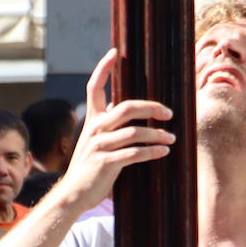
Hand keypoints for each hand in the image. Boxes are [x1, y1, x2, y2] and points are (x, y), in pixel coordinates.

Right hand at [52, 48, 174, 212]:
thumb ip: (109, 125)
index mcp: (92, 121)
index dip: (102, 68)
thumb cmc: (90, 168)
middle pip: (127, 107)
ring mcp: (99, 146)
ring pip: (134, 132)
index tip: (113, 52)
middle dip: (151, 107)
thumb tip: (124, 108)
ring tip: (171, 138)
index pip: (94, 87)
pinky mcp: (106, 163)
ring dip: (157, 134)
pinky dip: (152, 152)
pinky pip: (134, 153)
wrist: (74, 194)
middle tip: (169, 113)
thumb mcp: (96, 141)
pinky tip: (163, 152)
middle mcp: (95, 129)